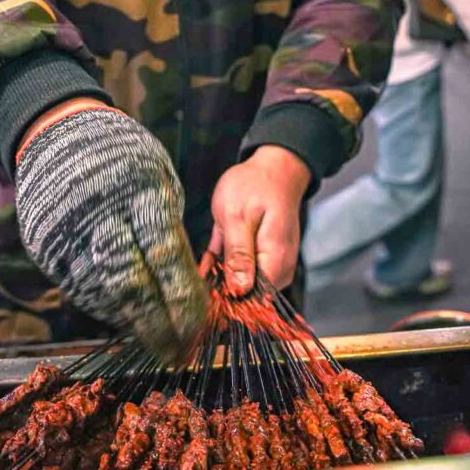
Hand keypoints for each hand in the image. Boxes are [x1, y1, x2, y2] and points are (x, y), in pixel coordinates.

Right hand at [15, 99, 207, 360]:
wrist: (57, 134)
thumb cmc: (122, 156)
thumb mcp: (157, 176)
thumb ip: (169, 226)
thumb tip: (186, 285)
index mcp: (137, 193)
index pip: (165, 257)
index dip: (184, 298)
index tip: (201, 325)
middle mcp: (99, 217)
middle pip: (132, 286)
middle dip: (160, 325)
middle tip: (182, 351)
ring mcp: (66, 235)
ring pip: (104, 295)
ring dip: (135, 323)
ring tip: (160, 339)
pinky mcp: (45, 249)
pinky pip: (80, 291)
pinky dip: (108, 308)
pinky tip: (128, 315)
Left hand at [208, 146, 310, 295]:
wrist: (273, 165)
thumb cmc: (256, 185)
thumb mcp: (237, 217)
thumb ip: (238, 255)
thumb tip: (238, 291)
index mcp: (275, 260)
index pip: (254, 299)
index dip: (229, 304)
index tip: (204, 304)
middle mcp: (277, 265)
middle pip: (247, 293)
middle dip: (220, 293)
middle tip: (192, 290)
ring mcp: (268, 259)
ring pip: (239, 280)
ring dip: (218, 279)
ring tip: (194, 280)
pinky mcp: (259, 251)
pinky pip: (238, 266)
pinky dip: (221, 266)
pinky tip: (203, 268)